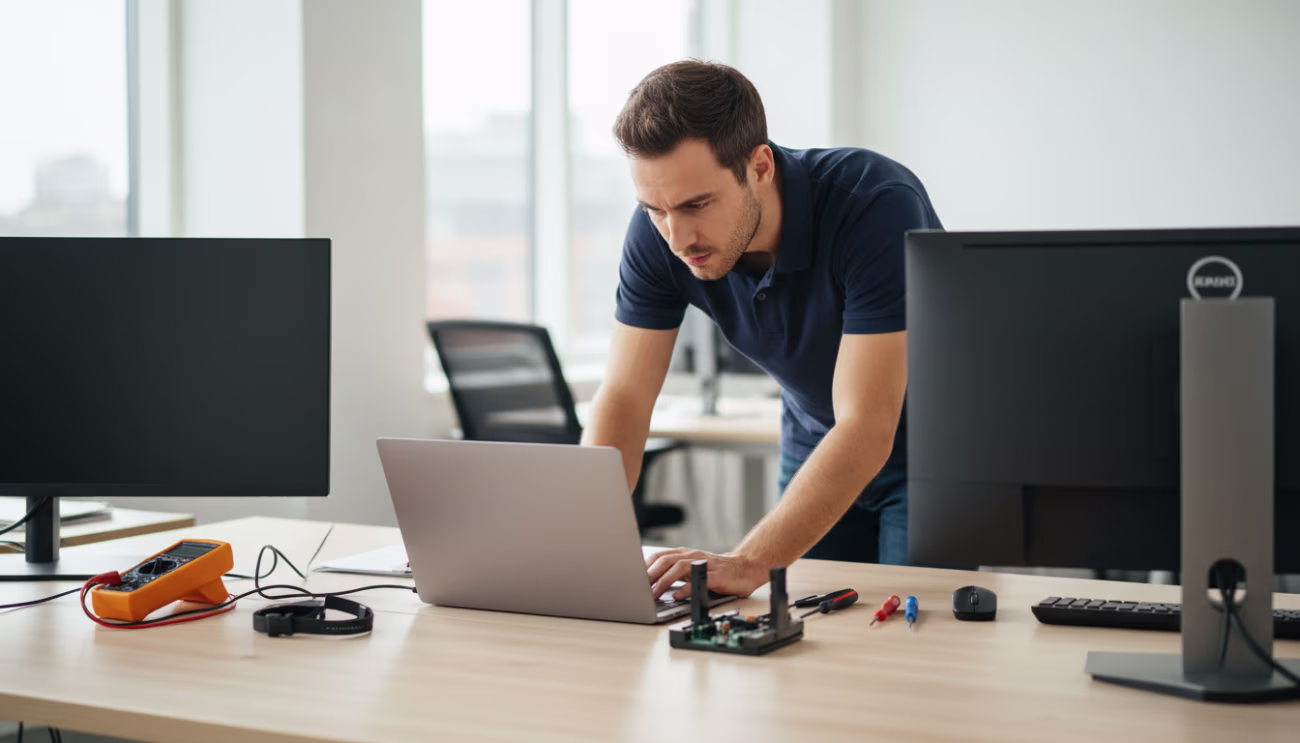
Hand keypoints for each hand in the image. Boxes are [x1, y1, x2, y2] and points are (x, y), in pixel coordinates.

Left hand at [645, 547, 769, 599]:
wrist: (745, 570)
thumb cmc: (716, 572)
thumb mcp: (692, 570)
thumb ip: (675, 574)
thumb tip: (651, 584)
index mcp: (685, 554)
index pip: (659, 556)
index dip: (645, 566)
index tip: (633, 578)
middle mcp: (692, 556)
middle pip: (666, 560)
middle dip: (650, 574)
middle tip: (639, 588)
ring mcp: (704, 564)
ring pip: (678, 568)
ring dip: (663, 581)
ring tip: (654, 593)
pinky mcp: (716, 575)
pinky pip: (698, 580)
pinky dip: (686, 589)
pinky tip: (677, 596)